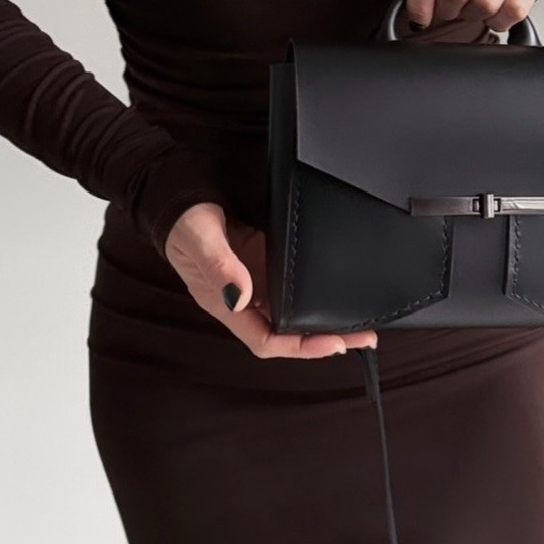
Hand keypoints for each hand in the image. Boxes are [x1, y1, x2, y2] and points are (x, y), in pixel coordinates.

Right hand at [163, 202, 378, 358]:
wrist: (180, 197)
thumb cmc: (183, 221)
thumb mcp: (199, 238)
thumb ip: (219, 265)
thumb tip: (240, 295)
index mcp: (224, 304)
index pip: (265, 341)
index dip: (299, 347)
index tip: (332, 344)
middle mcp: (244, 299)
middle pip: (287, 332)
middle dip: (324, 337)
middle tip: (363, 337)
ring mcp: (255, 281)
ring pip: (294, 311)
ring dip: (324, 316)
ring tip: (359, 319)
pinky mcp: (264, 262)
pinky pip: (293, 285)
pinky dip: (316, 290)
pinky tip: (337, 288)